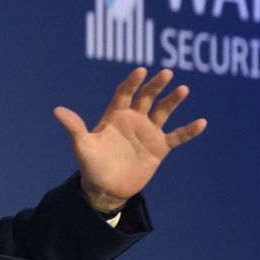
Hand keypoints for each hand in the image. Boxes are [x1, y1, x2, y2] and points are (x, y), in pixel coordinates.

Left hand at [53, 68, 206, 211]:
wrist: (106, 188)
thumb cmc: (91, 165)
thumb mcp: (81, 146)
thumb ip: (74, 127)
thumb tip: (57, 110)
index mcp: (114, 115)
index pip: (124, 93)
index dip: (132, 82)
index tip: (141, 71)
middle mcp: (133, 120)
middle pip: (147, 97)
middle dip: (156, 85)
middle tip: (166, 73)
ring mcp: (148, 132)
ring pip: (163, 112)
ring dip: (173, 101)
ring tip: (183, 89)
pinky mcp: (159, 148)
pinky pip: (177, 137)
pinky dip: (189, 130)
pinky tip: (201, 122)